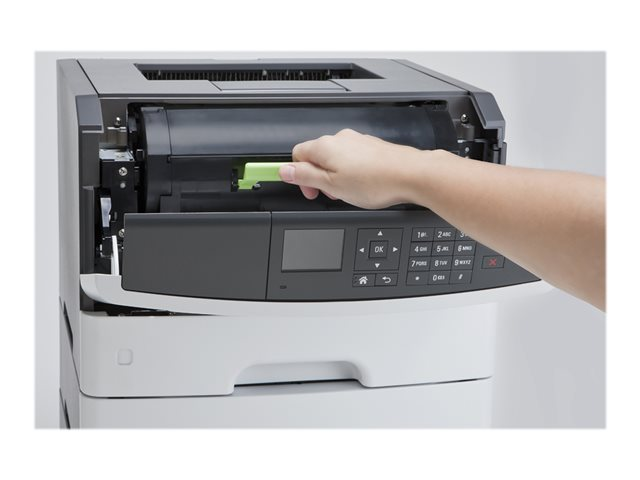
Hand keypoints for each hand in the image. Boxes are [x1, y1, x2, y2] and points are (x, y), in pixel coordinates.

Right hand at [279, 128, 429, 208]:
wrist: (410, 174)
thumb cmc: (375, 180)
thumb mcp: (332, 185)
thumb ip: (305, 176)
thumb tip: (284, 170)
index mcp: (324, 146)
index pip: (297, 155)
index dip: (298, 175)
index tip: (307, 189)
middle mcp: (340, 139)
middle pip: (316, 157)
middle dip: (319, 178)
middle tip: (329, 195)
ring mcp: (357, 142)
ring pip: (335, 159)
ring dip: (336, 177)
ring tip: (349, 192)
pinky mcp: (372, 148)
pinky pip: (353, 159)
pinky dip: (352, 172)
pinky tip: (363, 186)